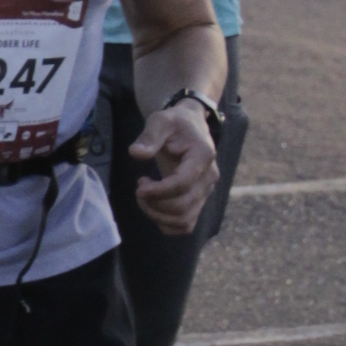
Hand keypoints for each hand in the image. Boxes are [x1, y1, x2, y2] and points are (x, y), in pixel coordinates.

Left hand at [130, 104, 219, 232]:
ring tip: (144, 197)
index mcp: (203, 156)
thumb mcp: (160, 121)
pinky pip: (185, 225)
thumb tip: (136, 153)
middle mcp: (209, 178)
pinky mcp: (199, 201)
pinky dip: (166, 223)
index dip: (159, 191)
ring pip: (184, 220)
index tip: (139, 187)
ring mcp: (206, 192)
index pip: (183, 183)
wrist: (190, 127)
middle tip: (139, 189)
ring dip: (157, 215)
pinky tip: (154, 206)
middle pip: (183, 206)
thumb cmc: (174, 123)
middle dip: (154, 203)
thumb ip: (149, 136)